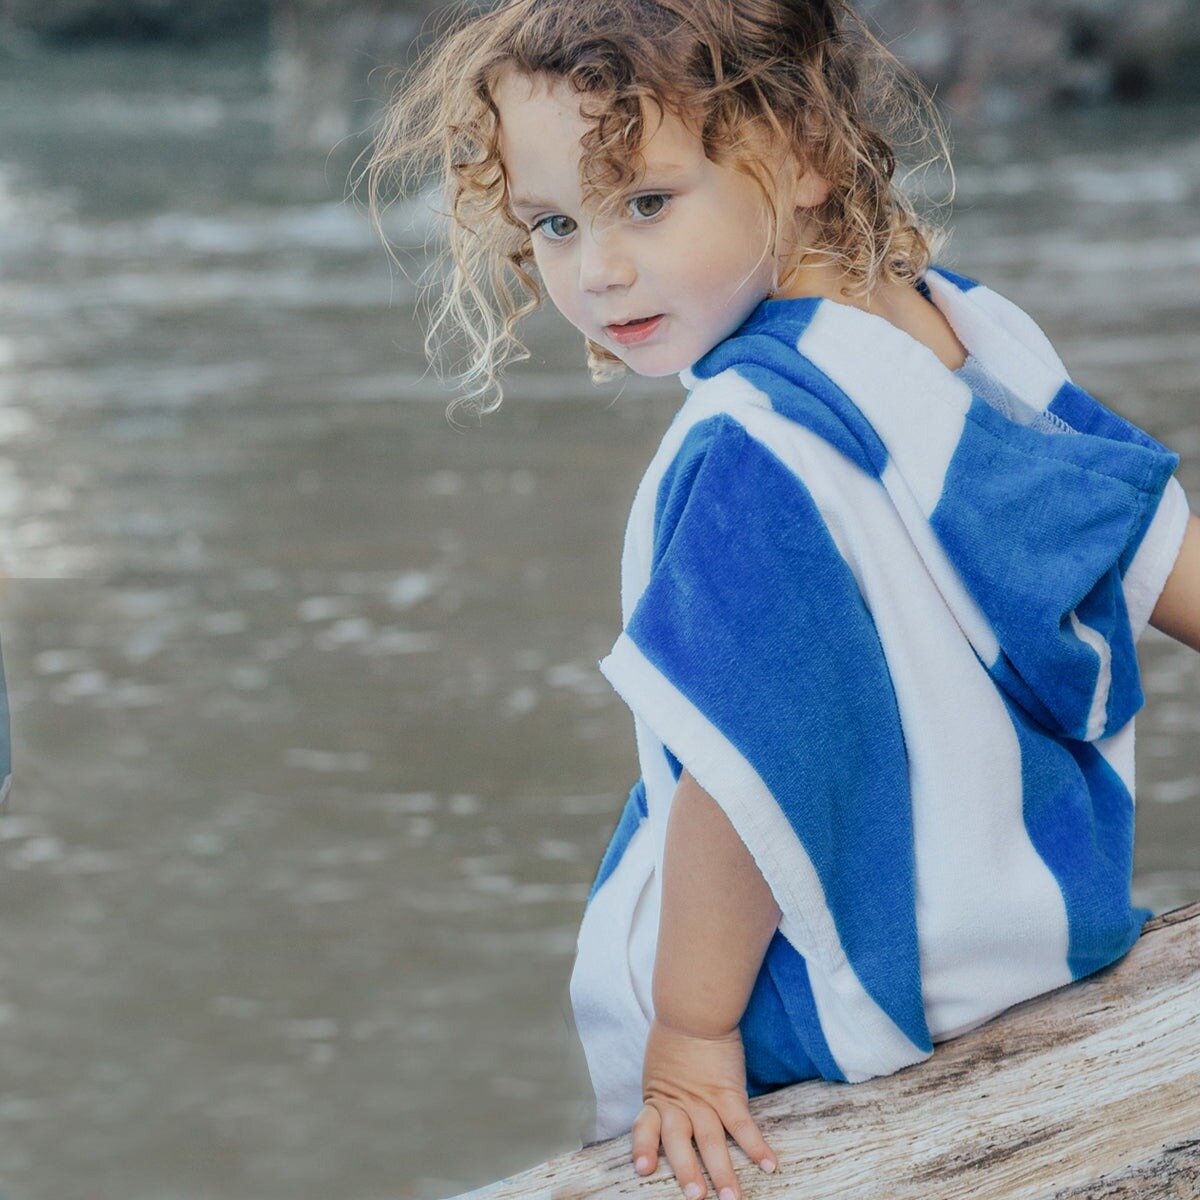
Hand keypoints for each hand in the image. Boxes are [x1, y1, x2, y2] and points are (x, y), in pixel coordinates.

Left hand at [631, 1016, 778, 1198]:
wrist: (694, 1008)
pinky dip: (756, 1145)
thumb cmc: (674, 1035)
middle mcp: (680, 1103)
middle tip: (696, 1197)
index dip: (644, 1149)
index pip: (645, 1128)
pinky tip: (770, 1164)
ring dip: (724, 1171)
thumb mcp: (658, 1067)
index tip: (644, 1170)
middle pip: (681, 1142)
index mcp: (658, 1098)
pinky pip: (743, 1123)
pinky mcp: (729, 1091)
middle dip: (688, 1172)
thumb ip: (662, 1093)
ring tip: (733, 1197)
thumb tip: (663, 1108)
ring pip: (713, 1140)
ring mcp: (705, 1099)